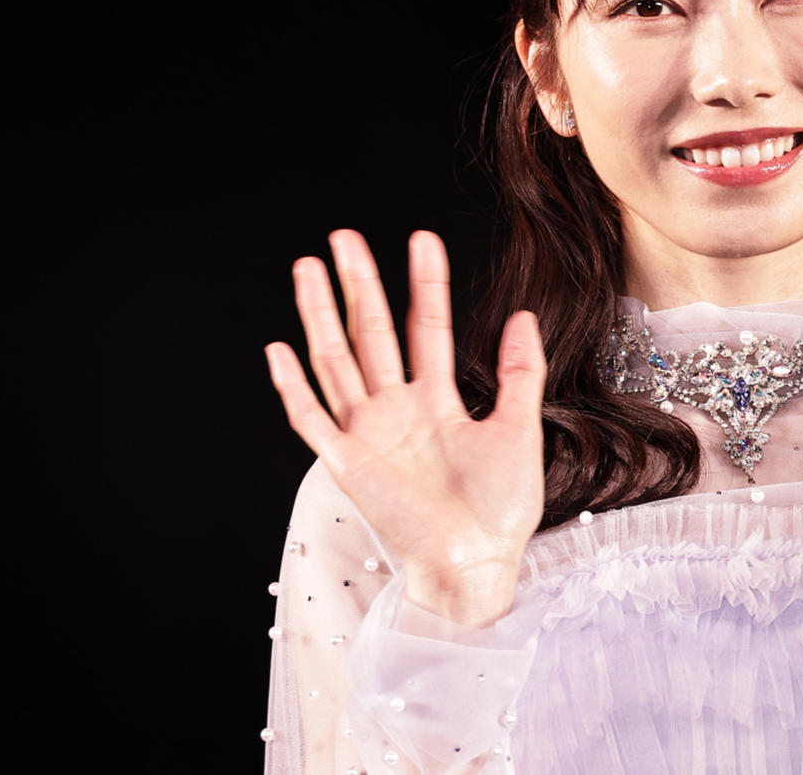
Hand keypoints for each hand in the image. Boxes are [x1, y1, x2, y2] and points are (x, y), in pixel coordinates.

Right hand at [265, 229, 545, 624]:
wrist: (477, 565)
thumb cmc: (500, 509)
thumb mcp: (520, 430)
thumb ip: (520, 373)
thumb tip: (523, 315)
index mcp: (436, 401)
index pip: (427, 327)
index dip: (425, 283)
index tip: (423, 238)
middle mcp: (396, 410)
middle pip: (372, 333)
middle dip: (359, 284)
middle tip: (344, 236)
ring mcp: (369, 434)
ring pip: (337, 362)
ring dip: (320, 316)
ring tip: (307, 268)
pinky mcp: (348, 465)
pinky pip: (313, 420)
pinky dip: (293, 388)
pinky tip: (278, 349)